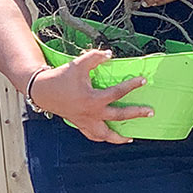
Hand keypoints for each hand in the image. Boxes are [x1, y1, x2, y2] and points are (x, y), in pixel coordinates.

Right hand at [30, 49, 152, 143]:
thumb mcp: (78, 64)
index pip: (118, 92)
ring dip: (118, 137)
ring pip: (105, 135)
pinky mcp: (79, 124)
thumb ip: (95, 57)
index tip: (143, 81)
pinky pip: (92, 135)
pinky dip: (101, 138)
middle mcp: (92, 113)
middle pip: (119, 116)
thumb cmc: (61, 77)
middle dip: (136, 114)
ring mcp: (85, 121)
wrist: (42, 90)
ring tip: (130, 138)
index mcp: (93, 99)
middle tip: (150, 113)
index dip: (132, 85)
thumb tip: (109, 54)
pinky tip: (108, 137)